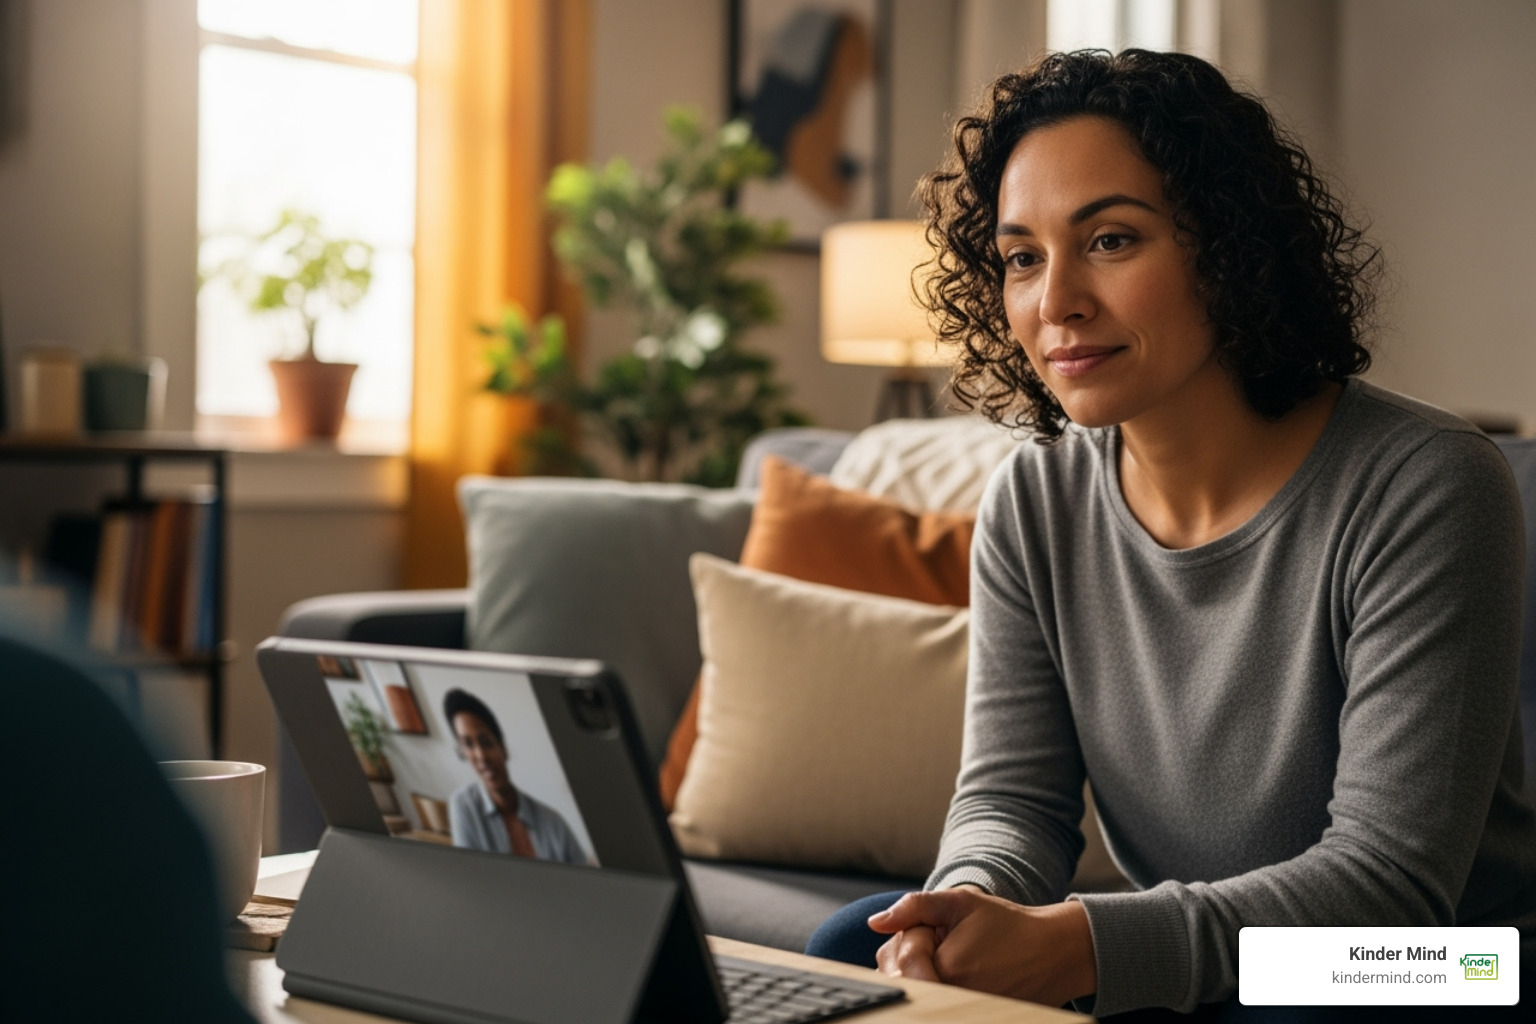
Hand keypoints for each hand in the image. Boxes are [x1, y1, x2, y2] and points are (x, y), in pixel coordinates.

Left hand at [868, 888, 1095, 1006]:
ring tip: (947, 954)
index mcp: (947, 970)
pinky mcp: (970, 1013)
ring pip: (910, 990)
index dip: (913, 934)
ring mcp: (961, 1009)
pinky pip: (929, 1000)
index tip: (937, 927)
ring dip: (917, 968)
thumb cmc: (1007, 925)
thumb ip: (915, 907)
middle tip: (938, 940)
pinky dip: (929, 982)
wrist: (1052, 954)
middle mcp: (952, 998)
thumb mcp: (961, 902)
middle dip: (907, 953)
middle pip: (898, 977)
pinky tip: (950, 969)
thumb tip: (875, 922)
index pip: (900, 955)